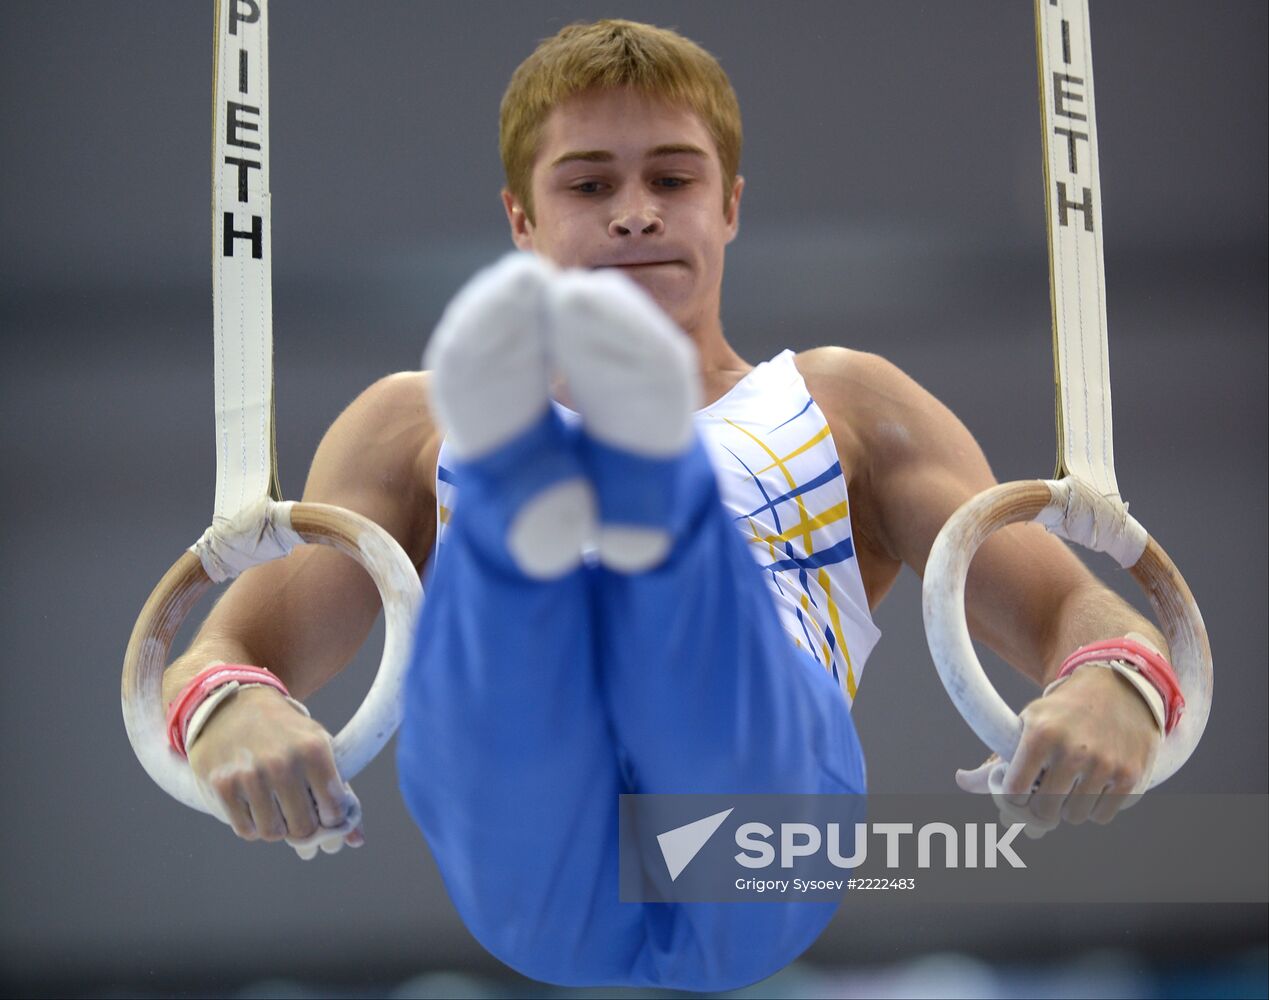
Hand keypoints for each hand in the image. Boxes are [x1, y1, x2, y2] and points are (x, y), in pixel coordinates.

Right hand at [187, 686, 363, 857]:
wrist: (232, 706)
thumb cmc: (283, 731)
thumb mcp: (317, 746)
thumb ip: (339, 792)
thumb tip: (357, 840)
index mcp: (314, 750)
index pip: (334, 810)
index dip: (331, 818)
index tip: (324, 812)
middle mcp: (283, 763)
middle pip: (303, 828)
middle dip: (304, 826)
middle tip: (298, 813)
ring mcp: (250, 776)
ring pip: (273, 833)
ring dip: (277, 826)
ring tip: (275, 805)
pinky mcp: (223, 786)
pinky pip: (246, 831)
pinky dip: (253, 825)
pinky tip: (254, 804)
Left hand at [956, 665, 1159, 836]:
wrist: (1118, 687)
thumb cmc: (1062, 711)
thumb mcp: (1027, 722)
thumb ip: (995, 757)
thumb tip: (960, 781)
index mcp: (1040, 735)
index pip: (1015, 791)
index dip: (1011, 801)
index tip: (1016, 796)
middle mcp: (1073, 750)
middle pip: (1045, 811)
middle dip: (1039, 810)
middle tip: (1042, 799)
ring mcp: (1105, 765)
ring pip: (1075, 817)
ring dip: (1068, 810)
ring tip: (1069, 787)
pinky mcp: (1131, 776)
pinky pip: (1102, 816)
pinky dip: (1094, 809)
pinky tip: (1093, 787)